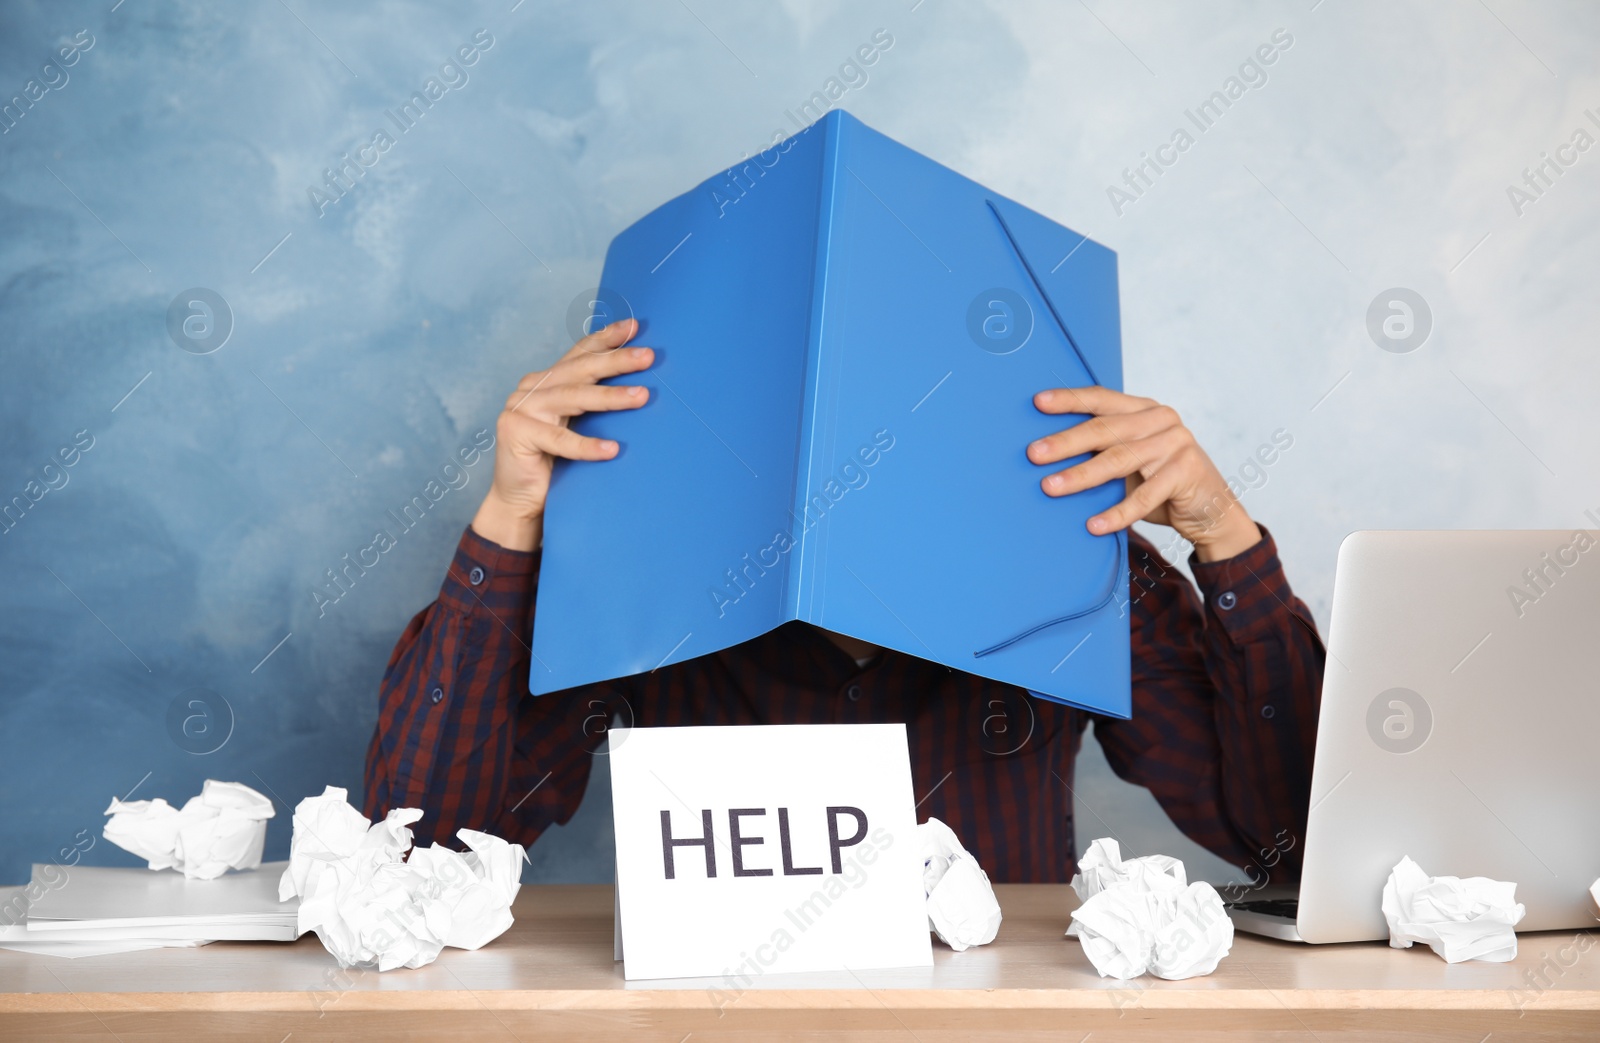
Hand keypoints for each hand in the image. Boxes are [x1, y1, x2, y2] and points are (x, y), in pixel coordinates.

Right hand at [471, 319, 652, 550]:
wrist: (521, 502)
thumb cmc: (555, 464)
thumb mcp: (576, 426)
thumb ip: (591, 403)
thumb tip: (642, 386)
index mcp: (546, 380)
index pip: (580, 353)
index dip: (606, 338)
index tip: (635, 327)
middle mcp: (531, 387)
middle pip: (580, 369)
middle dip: (616, 361)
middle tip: (648, 356)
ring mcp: (519, 407)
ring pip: (572, 397)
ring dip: (610, 397)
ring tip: (642, 396)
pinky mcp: (514, 433)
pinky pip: (559, 440)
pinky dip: (587, 445)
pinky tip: (613, 450)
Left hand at [1027, 386, 1260, 561]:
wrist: (1211, 509)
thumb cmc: (1159, 482)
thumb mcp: (1130, 461)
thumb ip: (1102, 450)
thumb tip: (1046, 454)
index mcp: (1144, 409)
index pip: (1102, 399)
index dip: (1070, 400)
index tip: (1037, 403)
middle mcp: (1161, 420)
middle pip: (1105, 429)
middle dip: (1066, 442)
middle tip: (1033, 454)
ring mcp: (1176, 444)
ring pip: (1119, 460)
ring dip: (1081, 476)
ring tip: (1050, 487)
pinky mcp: (1186, 472)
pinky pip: (1145, 496)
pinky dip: (1117, 513)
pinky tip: (1094, 525)